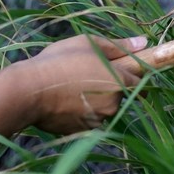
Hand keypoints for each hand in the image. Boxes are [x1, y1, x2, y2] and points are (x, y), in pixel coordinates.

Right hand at [17, 35, 145, 134]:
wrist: (29, 90)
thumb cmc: (60, 60)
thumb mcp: (88, 43)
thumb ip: (118, 45)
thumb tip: (143, 42)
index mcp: (119, 81)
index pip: (141, 83)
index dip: (135, 76)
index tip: (125, 71)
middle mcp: (113, 104)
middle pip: (120, 95)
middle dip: (109, 86)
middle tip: (86, 73)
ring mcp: (97, 120)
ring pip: (103, 108)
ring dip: (94, 99)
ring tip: (71, 85)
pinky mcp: (82, 131)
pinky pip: (87, 119)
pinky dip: (80, 111)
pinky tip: (64, 99)